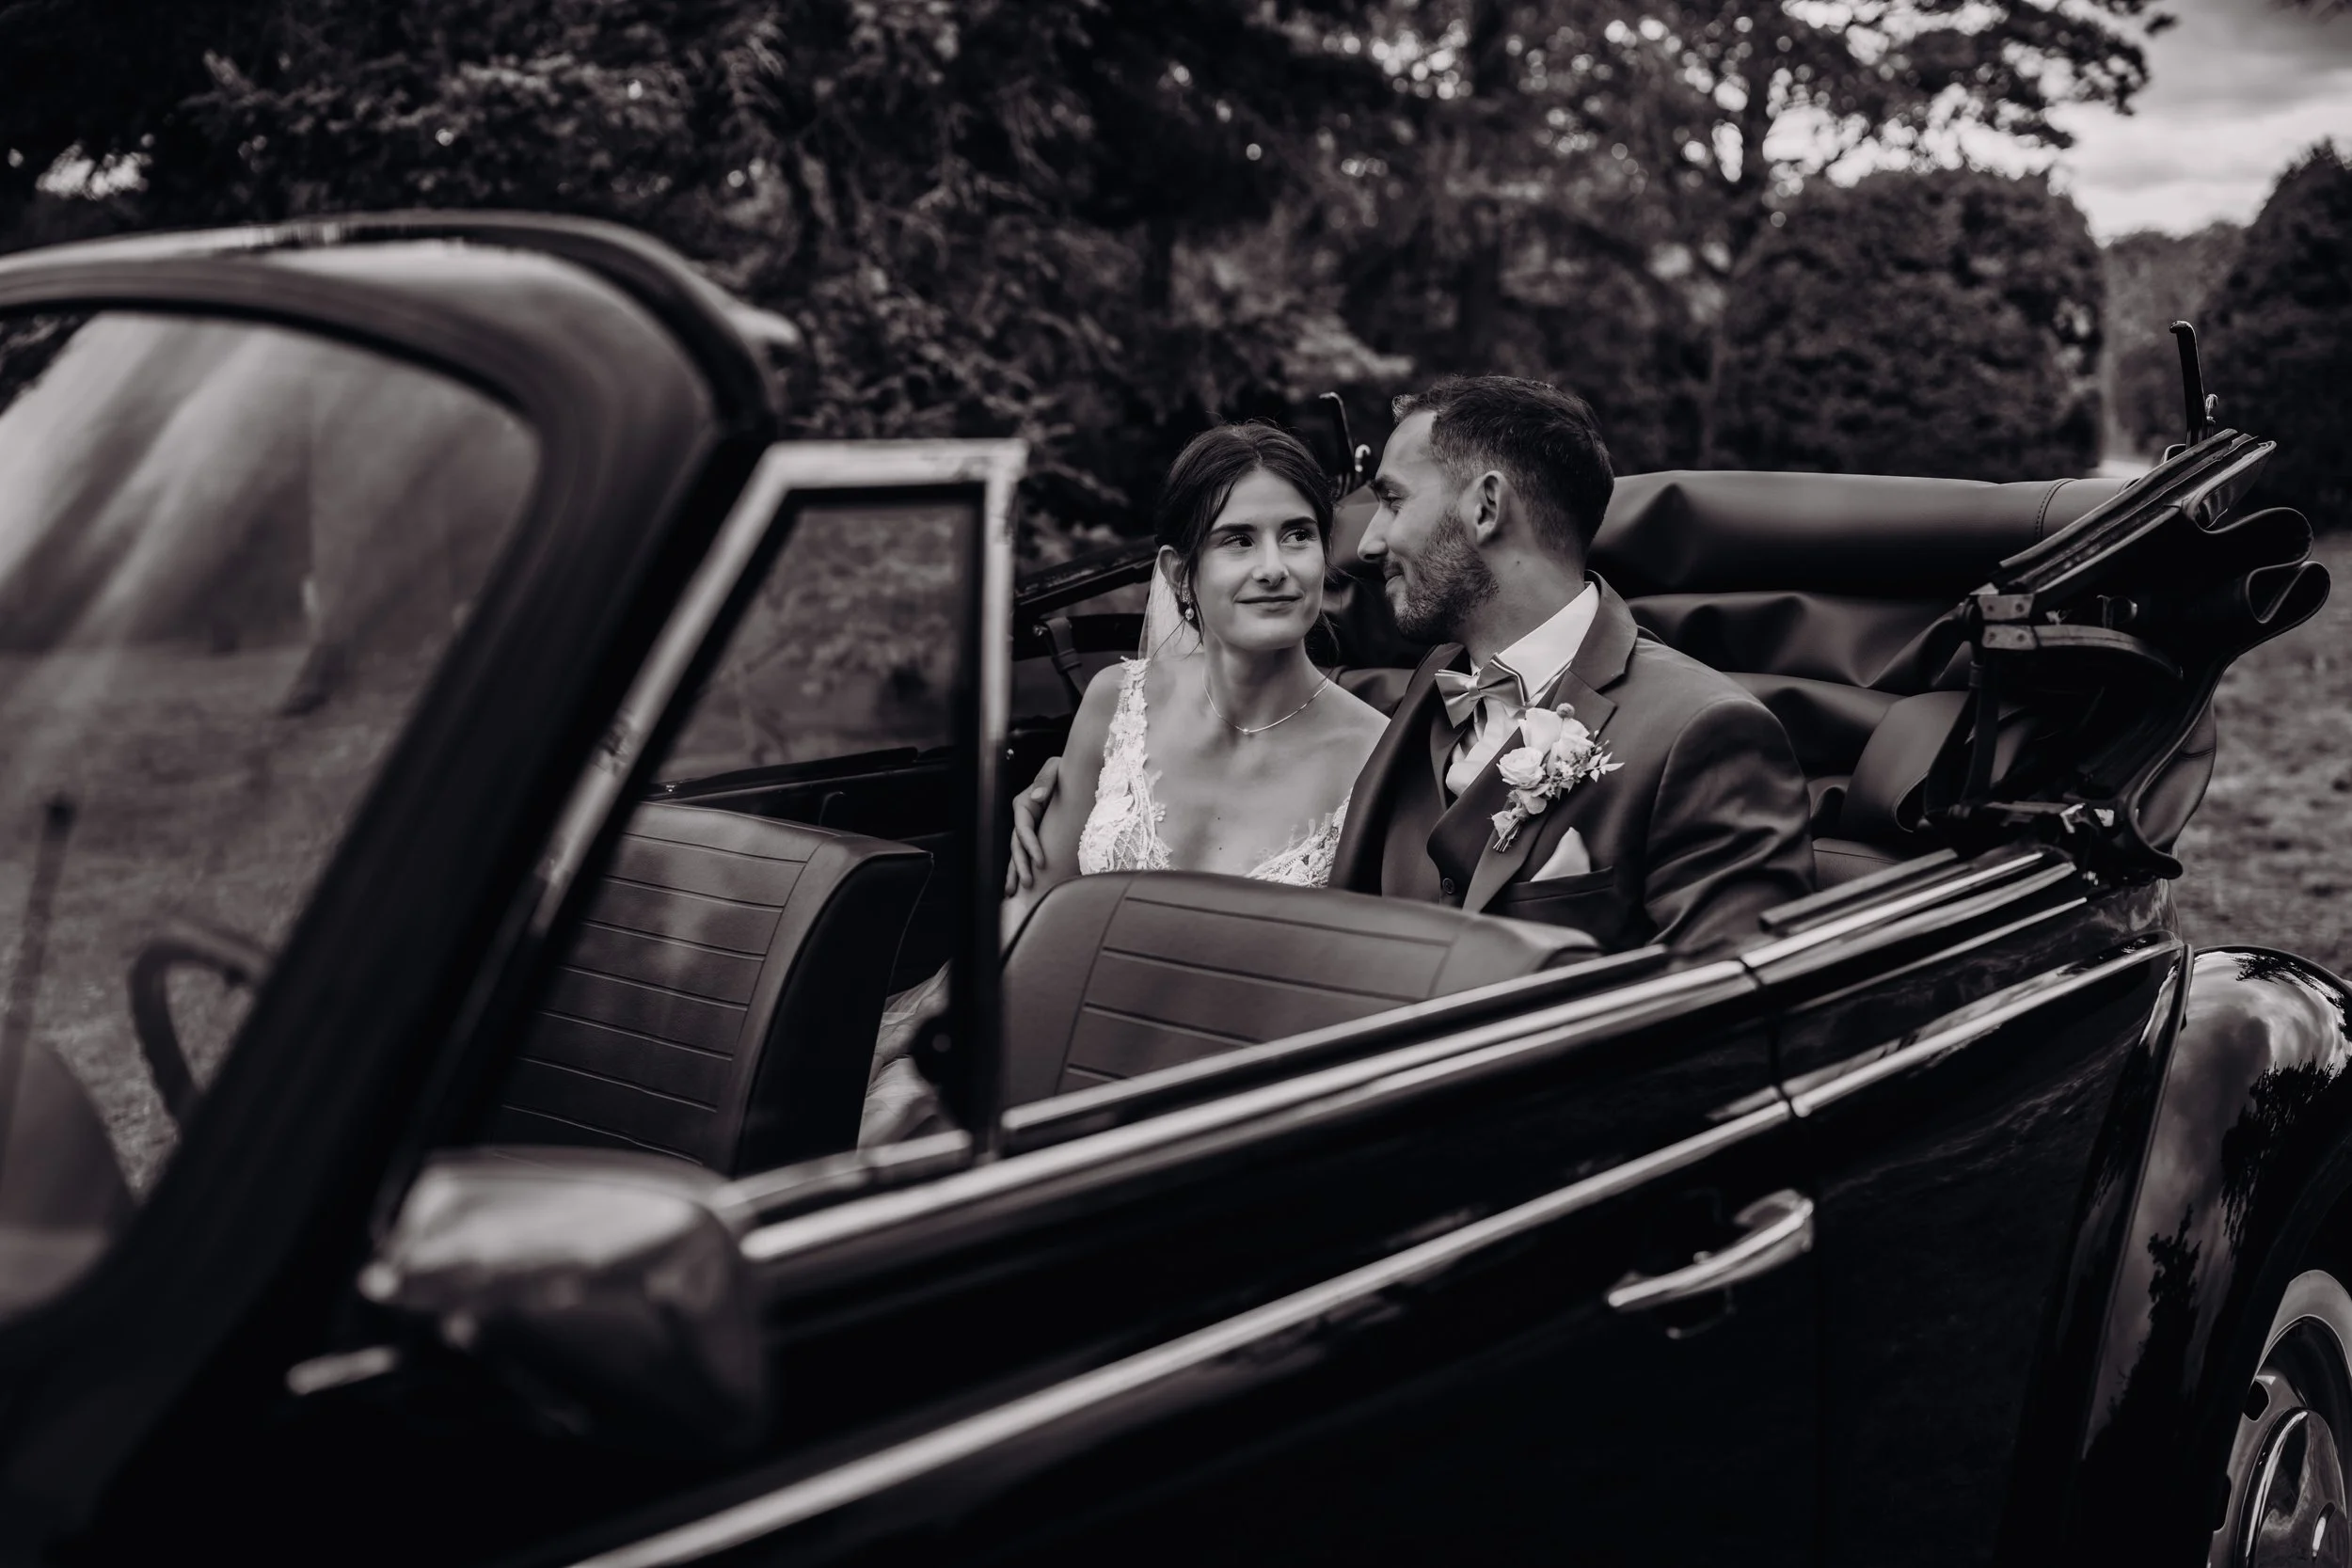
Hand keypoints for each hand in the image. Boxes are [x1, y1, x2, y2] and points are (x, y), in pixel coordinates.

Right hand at [1004, 754, 1061, 893]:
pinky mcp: (1037, 835)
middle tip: (1027, 883)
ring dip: (1015, 871)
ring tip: (1013, 891)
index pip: (1023, 829)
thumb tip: (1037, 797)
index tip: (1041, 863)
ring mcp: (1028, 828)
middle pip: (1017, 845)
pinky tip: (1020, 886)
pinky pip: (1027, 854)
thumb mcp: (1056, 767)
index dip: (1030, 847)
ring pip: (1018, 853)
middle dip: (1020, 865)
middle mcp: (1023, 817)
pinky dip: (1023, 868)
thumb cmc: (1065, 769)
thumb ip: (1046, 779)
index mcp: (1024, 803)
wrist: (1074, 774)